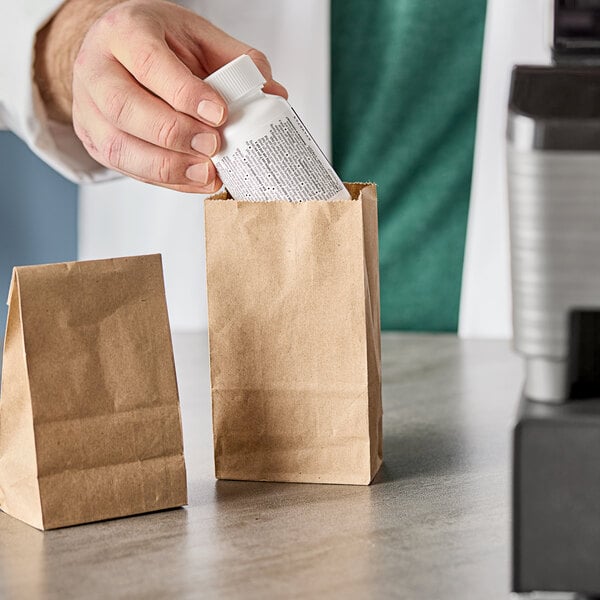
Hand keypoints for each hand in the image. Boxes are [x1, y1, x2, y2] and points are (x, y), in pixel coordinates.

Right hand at [34, 0, 286, 192]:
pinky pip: (127, 168)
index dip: (184, 93)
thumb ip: (236, 61)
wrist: (116, 53)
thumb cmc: (159, 44)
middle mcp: (97, 69)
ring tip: (206, 172)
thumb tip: (274, 95)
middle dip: (175, 134)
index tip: (219, 113)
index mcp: (124, 32)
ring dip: (168, 166)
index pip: (149, 63)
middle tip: (213, 145)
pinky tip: (194, 180)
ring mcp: (89, 108)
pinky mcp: (93, 139)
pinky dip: (165, 180)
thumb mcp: (197, 37)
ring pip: (119, 146)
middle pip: (125, 108)